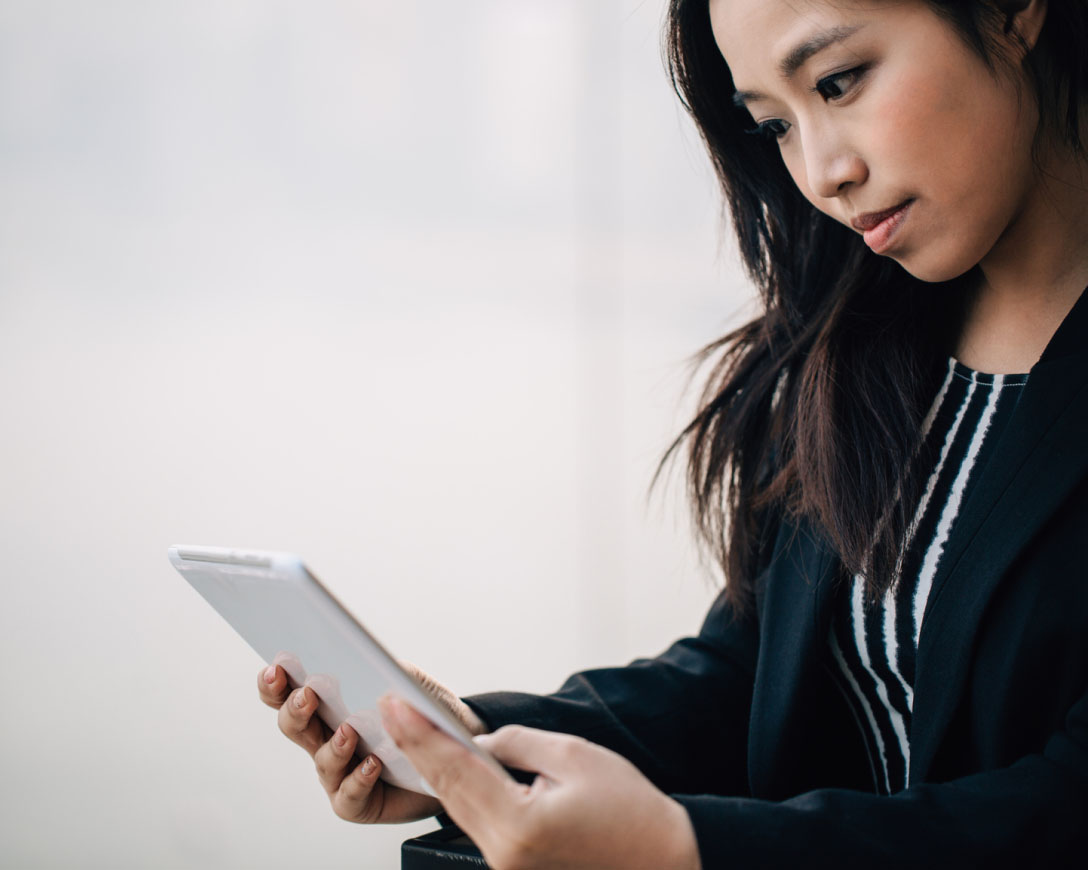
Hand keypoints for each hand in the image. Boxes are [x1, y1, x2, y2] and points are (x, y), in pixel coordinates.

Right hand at [256, 661, 487, 823]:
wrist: (454, 752)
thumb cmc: (423, 713)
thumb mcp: (413, 684)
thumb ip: (392, 671)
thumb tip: (373, 663)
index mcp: (329, 704)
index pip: (288, 692)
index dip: (274, 684)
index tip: (275, 669)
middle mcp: (324, 739)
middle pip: (293, 725)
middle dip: (294, 709)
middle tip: (307, 696)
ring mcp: (337, 773)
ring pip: (321, 761)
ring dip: (333, 746)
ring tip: (349, 732)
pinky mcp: (356, 802)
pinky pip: (348, 794)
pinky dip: (359, 779)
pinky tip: (373, 765)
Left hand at [379, 696, 701, 869]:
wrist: (665, 862)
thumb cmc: (631, 811)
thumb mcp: (574, 757)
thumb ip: (517, 745)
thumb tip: (480, 744)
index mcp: (519, 827)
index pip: (457, 771)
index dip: (423, 735)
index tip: (398, 705)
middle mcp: (504, 856)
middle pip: (448, 793)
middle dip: (418, 748)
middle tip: (392, 709)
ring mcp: (507, 868)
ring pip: (457, 810)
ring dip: (434, 769)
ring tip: (410, 731)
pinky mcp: (515, 868)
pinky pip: (476, 823)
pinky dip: (459, 792)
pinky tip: (445, 766)